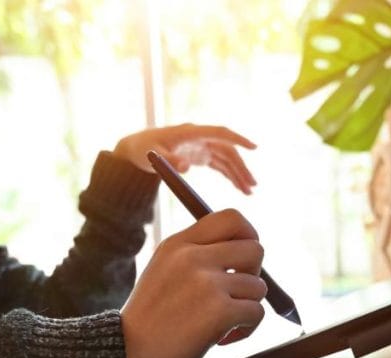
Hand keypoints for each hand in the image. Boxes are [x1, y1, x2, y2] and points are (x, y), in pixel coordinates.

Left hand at [114, 124, 257, 194]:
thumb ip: (170, 160)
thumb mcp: (154, 155)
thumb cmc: (144, 148)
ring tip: (249, 191)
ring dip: (238, 174)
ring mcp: (202, 147)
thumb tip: (187, 167)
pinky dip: (230, 176)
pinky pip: (220, 165)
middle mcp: (201, 138)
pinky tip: (239, 187)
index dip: (238, 139)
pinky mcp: (201, 156)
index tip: (254, 148)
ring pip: (226, 159)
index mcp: (192, 132)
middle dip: (241, 167)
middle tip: (252, 186)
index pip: (220, 133)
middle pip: (228, 151)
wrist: (137, 149)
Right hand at [120, 209, 266, 357]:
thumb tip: (242, 256)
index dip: (249, 236)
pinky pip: (256, 313)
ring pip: (258, 287)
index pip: (231, 218)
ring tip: (223, 324)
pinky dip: (246, 330)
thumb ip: (195, 256)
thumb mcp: (163, 270)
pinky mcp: (219, 312)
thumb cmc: (148, 320)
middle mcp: (192, 257)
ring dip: (246, 308)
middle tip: (235, 295)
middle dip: (254, 275)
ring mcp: (206, 283)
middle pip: (255, 249)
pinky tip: (223, 338)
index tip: (243, 261)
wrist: (127, 354)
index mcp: (178, 244)